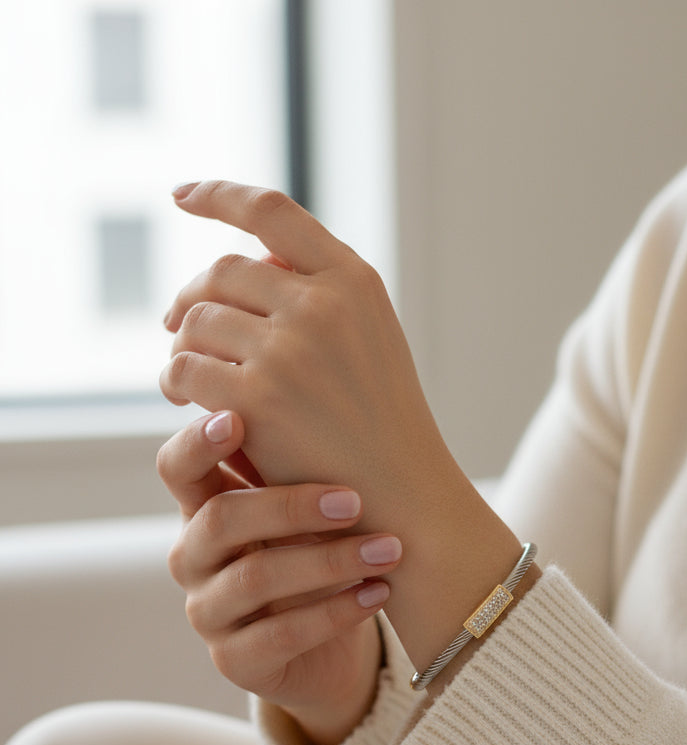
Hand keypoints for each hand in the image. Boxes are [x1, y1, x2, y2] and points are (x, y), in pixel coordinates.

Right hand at [156, 410, 402, 744]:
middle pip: (221, 519)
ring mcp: (209, 612)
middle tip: (355, 499)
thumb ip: (292, 459)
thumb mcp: (303, 506)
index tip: (241, 418)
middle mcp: (193, 558)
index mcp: (203, 508)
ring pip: (255, 579)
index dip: (200, 442)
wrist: (327, 646)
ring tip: (388, 550)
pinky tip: (379, 593)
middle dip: (290, 504)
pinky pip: (281, 635)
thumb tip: (321, 374)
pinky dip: (336, 611)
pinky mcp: (235, 662)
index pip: (177, 467)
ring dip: (328, 560)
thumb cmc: (315, 555)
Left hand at [160, 180, 525, 682]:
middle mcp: (324, 304)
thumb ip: (319, 296)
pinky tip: (181, 398)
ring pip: (198, 320)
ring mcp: (291, 349)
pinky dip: (174, 381)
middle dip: (190, 296)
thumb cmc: (382, 427)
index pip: (272, 211)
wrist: (404, 499)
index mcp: (354, 282)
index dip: (219, 195)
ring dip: (181, 345)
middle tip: (175, 324)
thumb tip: (245, 260)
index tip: (181, 195)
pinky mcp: (259, 398)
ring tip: (182, 374)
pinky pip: (185, 369)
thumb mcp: (369, 342)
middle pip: (223, 271)